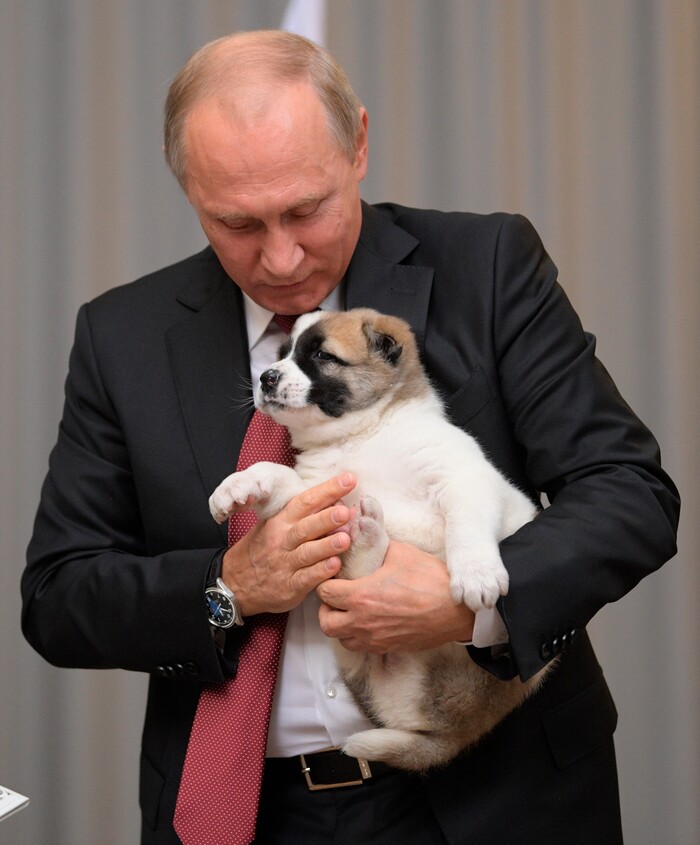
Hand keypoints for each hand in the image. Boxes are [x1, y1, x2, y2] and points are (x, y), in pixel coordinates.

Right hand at [221, 472, 355, 615]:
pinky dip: (320, 572)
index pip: (305, 501)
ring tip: (346, 539)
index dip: (327, 490)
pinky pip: (306, 578)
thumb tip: (335, 501)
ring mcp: (285, 564)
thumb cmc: (262, 549)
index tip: (349, 479)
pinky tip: (335, 565)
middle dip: (327, 518)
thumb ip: (301, 515)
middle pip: (306, 526)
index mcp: (280, 521)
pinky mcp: (289, 587)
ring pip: (308, 552)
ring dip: (327, 545)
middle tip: (347, 512)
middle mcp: (282, 540)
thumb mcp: (274, 526)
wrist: (237, 583)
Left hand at [316, 540, 474, 652]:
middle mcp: (364, 622)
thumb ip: (377, 546)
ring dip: (340, 625)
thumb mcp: (401, 553)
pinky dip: (357, 636)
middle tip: (336, 596)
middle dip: (326, 608)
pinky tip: (368, 621)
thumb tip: (366, 536)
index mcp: (362, 596)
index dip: (324, 583)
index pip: (324, 593)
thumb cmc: (431, 580)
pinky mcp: (388, 648)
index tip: (333, 576)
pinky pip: (361, 647)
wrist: (457, 610)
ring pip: (341, 639)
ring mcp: (376, 638)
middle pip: (326, 623)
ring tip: (350, 610)